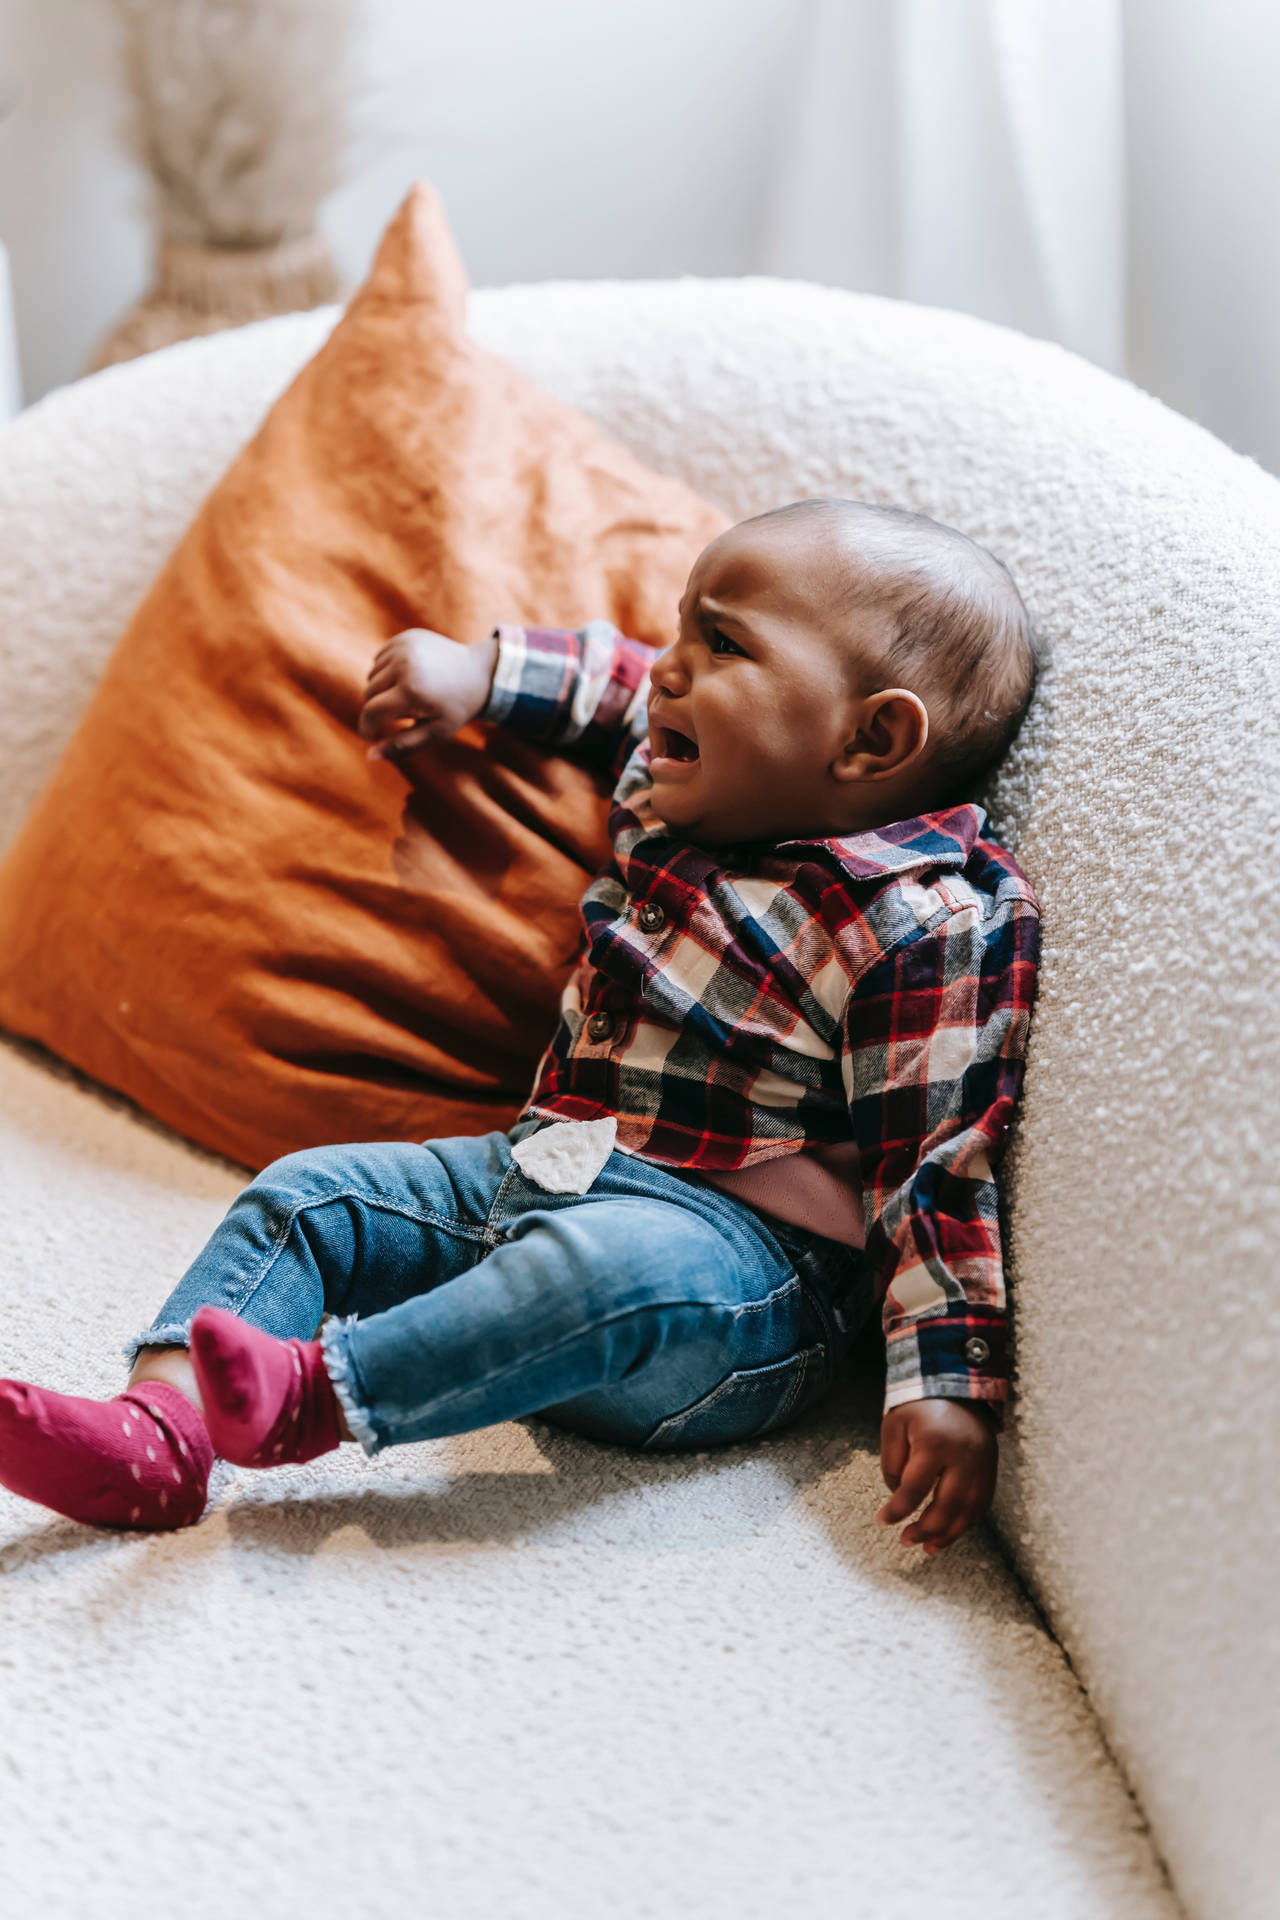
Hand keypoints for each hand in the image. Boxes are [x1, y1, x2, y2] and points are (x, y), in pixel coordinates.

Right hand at [359, 627, 499, 760]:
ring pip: (372, 676)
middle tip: (397, 716)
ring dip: (382, 689)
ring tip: (407, 696)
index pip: (371, 712)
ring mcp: (404, 647)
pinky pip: (380, 659)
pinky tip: (407, 677)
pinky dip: (387, 671)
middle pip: (369, 693)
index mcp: (411, 691)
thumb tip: (369, 755)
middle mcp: (404, 665)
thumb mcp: (434, 733)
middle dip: (377, 708)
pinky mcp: (405, 637)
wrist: (478, 672)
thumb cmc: (455, 709)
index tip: (371, 737)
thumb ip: (401, 745)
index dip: (367, 728)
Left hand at [876, 1399, 997, 1554]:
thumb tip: (898, 1496)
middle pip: (947, 1506)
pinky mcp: (992, 1466)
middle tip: (906, 1541)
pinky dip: (967, 1522)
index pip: (914, 1489)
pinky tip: (950, 1532)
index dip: (897, 1510)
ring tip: (929, 1548)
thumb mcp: (894, 1425)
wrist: (955, 1383)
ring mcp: (983, 1463)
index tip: (882, 1520)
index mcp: (935, 1443)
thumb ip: (892, 1463)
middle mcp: (964, 1456)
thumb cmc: (918, 1405)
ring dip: (949, 1534)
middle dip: (925, 1530)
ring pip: (970, 1511)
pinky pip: (982, 1503)